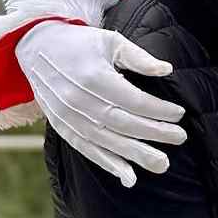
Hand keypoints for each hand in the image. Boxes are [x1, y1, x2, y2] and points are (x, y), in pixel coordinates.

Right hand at [17, 21, 187, 187]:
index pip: (131, 99)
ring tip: (162, 164)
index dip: (157, 109)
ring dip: (136, 155)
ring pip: (106, 141)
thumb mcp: (110, 40)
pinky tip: (129, 177)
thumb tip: (166, 69)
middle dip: (154, 133)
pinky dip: (108, 164)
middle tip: (180, 137)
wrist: (37, 48)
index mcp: (92, 76)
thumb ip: (138, 57)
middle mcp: (77, 99)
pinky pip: (87, 149)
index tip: (180, 114)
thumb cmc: (81, 44)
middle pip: (122, 122)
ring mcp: (67, 116)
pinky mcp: (62, 127)